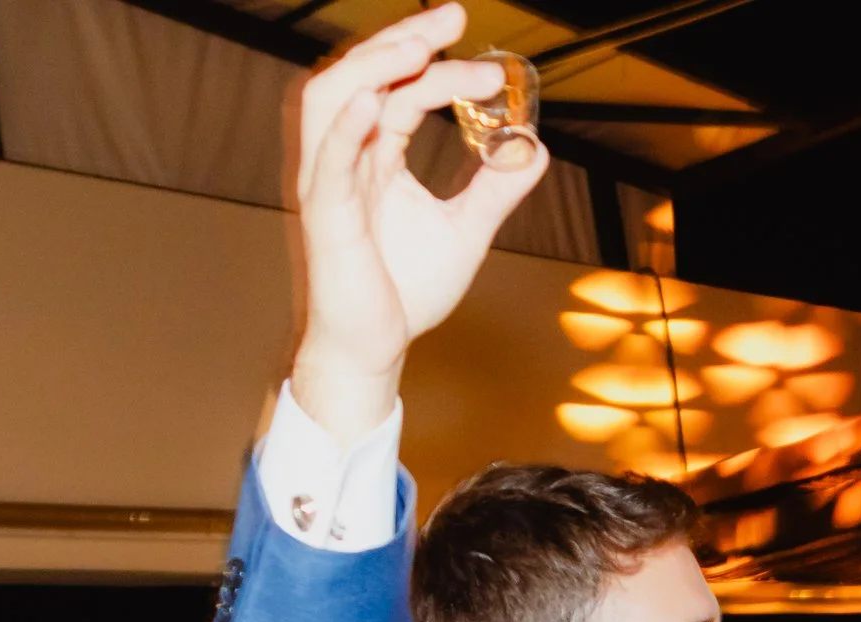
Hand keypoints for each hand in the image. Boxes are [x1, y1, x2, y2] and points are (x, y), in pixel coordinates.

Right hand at [291, 5, 547, 441]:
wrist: (374, 350)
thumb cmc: (403, 291)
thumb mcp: (467, 230)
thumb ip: (496, 187)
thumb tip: (534, 148)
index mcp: (374, 155)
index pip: (399, 88)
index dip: (435, 60)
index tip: (485, 53)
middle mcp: (345, 158)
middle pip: (360, 75)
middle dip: (403, 40)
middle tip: (453, 17)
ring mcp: (330, 184)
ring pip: (331, 101)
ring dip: (375, 66)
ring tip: (420, 45)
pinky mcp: (326, 219)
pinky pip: (327, 163)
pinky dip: (347, 129)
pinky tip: (375, 103)